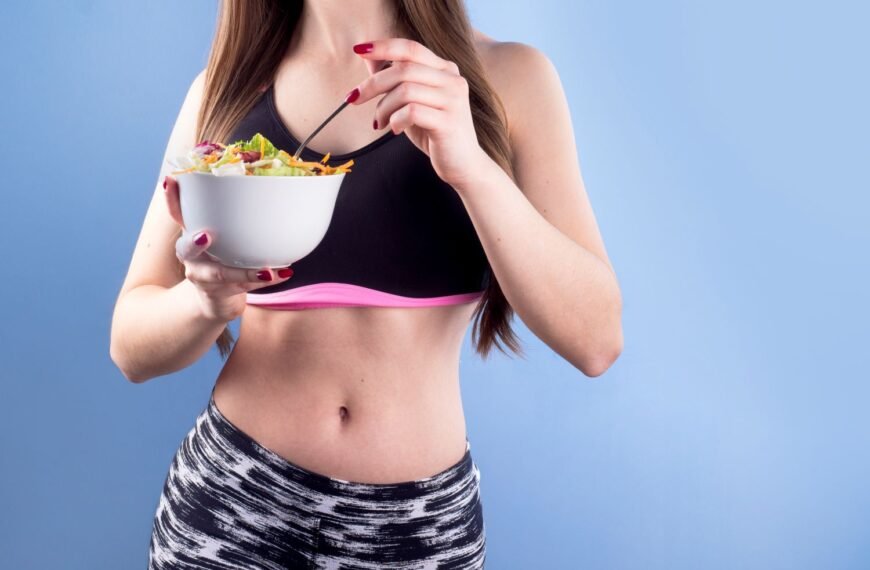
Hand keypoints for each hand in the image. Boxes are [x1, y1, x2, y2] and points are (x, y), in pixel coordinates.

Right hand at [163, 176, 293, 321]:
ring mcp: (203, 278)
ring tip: (265, 270)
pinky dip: (265, 280)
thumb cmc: (221, 258)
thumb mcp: (222, 237)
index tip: (170, 181)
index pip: (177, 214)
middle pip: (186, 250)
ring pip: (220, 274)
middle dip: (194, 243)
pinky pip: (243, 287)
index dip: (171, 198)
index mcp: (191, 236)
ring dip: (244, 272)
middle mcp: (191, 258)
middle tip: (205, 236)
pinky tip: (282, 274)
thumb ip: (232, 216)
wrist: (216, 301)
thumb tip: (266, 185)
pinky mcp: (219, 294)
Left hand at [349, 38, 491, 189]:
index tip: (359, 50)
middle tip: (353, 98)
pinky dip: (396, 120)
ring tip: (380, 122)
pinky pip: (411, 111)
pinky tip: (394, 130)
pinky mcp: (449, 121)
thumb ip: (396, 81)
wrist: (463, 165)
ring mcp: (453, 100)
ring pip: (405, 90)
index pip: (411, 48)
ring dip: (383, 107)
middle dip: (372, 83)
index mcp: (445, 70)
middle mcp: (452, 80)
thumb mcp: (412, 103)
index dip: (383, 47)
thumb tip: (369, 59)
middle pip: (403, 69)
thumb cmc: (434, 133)